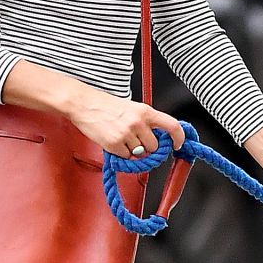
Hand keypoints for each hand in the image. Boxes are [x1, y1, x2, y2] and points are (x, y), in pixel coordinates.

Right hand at [67, 87, 185, 157]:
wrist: (84, 104)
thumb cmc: (107, 106)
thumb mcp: (132, 108)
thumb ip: (147, 121)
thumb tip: (160, 139)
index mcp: (146, 111)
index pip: (172, 126)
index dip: (179, 138)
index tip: (178, 144)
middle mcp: (138, 122)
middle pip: (154, 147)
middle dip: (146, 146)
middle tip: (134, 139)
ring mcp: (126, 134)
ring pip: (140, 154)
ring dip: (132, 150)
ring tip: (120, 136)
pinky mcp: (114, 144)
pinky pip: (126, 158)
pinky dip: (120, 153)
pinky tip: (113, 141)